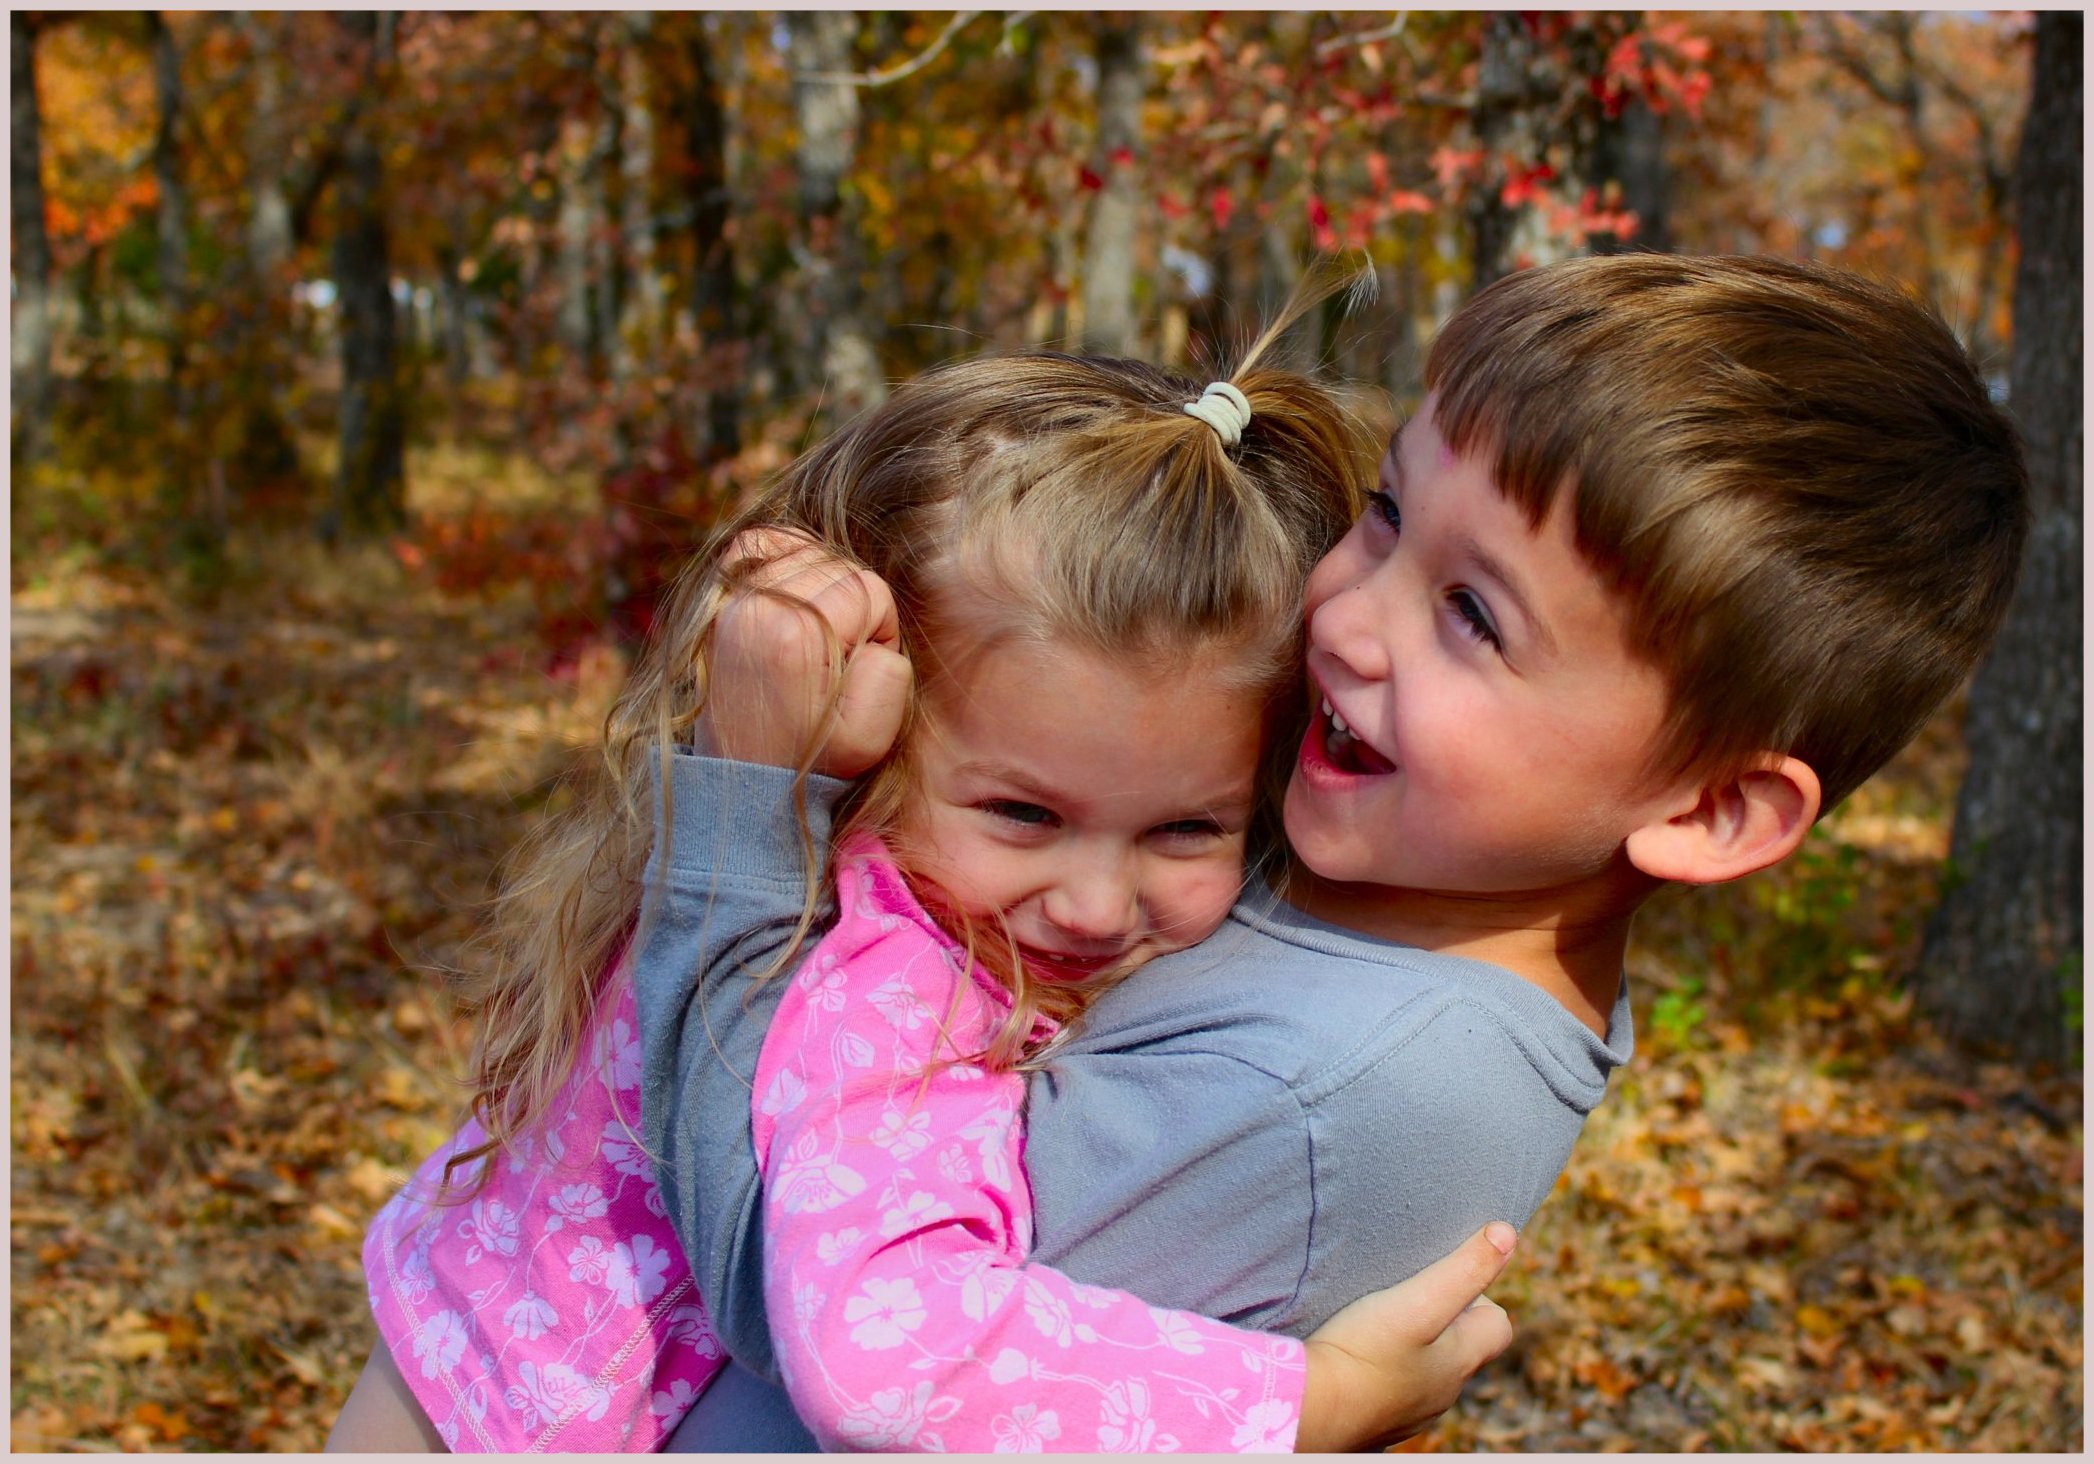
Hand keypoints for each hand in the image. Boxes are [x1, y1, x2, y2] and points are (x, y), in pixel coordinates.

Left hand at [698, 527, 912, 778]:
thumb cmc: (810, 759)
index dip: (881, 629)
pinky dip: (788, 558)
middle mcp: (755, 605)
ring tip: (816, 635)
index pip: (869, 590)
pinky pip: (764, 544)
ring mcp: (731, 599)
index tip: (857, 672)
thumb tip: (872, 619)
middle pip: (839, 566)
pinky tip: (796, 597)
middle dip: (852, 607)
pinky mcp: (719, 599)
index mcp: (794, 633)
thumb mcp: (869, 736)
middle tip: (836, 659)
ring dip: (823, 586)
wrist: (743, 778)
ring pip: (808, 552)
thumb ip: (889, 670)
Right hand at [1295, 1222, 1517, 1452]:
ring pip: (1426, 1368)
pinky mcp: (1377, 1418)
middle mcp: (1443, 1392)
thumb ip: (1464, 1269)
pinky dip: (1383, 1367)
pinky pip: (1393, 1386)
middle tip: (1403, 1295)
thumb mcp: (1420, 1300)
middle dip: (1442, 1317)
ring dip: (1411, 1343)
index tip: (1439, 1281)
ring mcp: (1410, 1409)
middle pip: (1461, 1346)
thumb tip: (1507, 1233)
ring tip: (1376, 1322)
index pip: (1498, 1326)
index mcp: (1461, 1362)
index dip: (1478, 1297)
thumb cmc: (1365, 1350)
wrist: (1310, 1407)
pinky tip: (1356, 1353)